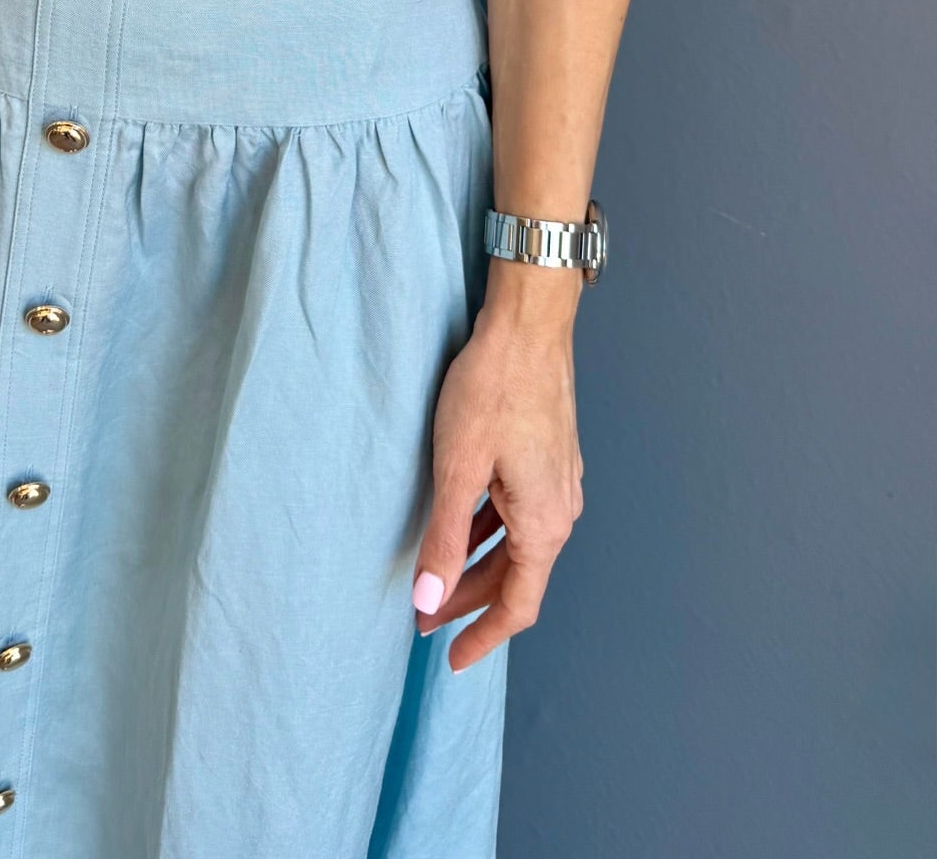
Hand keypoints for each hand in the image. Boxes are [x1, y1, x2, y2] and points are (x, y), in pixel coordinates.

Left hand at [411, 267, 583, 670]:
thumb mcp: (458, 467)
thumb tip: (429, 602)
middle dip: (470, 601)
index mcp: (544, 522)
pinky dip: (486, 529)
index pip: (519, 604)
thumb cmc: (495, 388)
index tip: (450, 659)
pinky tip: (457, 523)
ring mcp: (556, 482)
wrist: (528, 324)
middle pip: (516, 576)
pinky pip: (516, 511)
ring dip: (476, 564)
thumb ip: (445, 540)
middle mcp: (560, 509)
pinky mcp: (547, 457)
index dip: (484, 636)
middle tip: (423, 616)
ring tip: (434, 577)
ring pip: (515, 543)